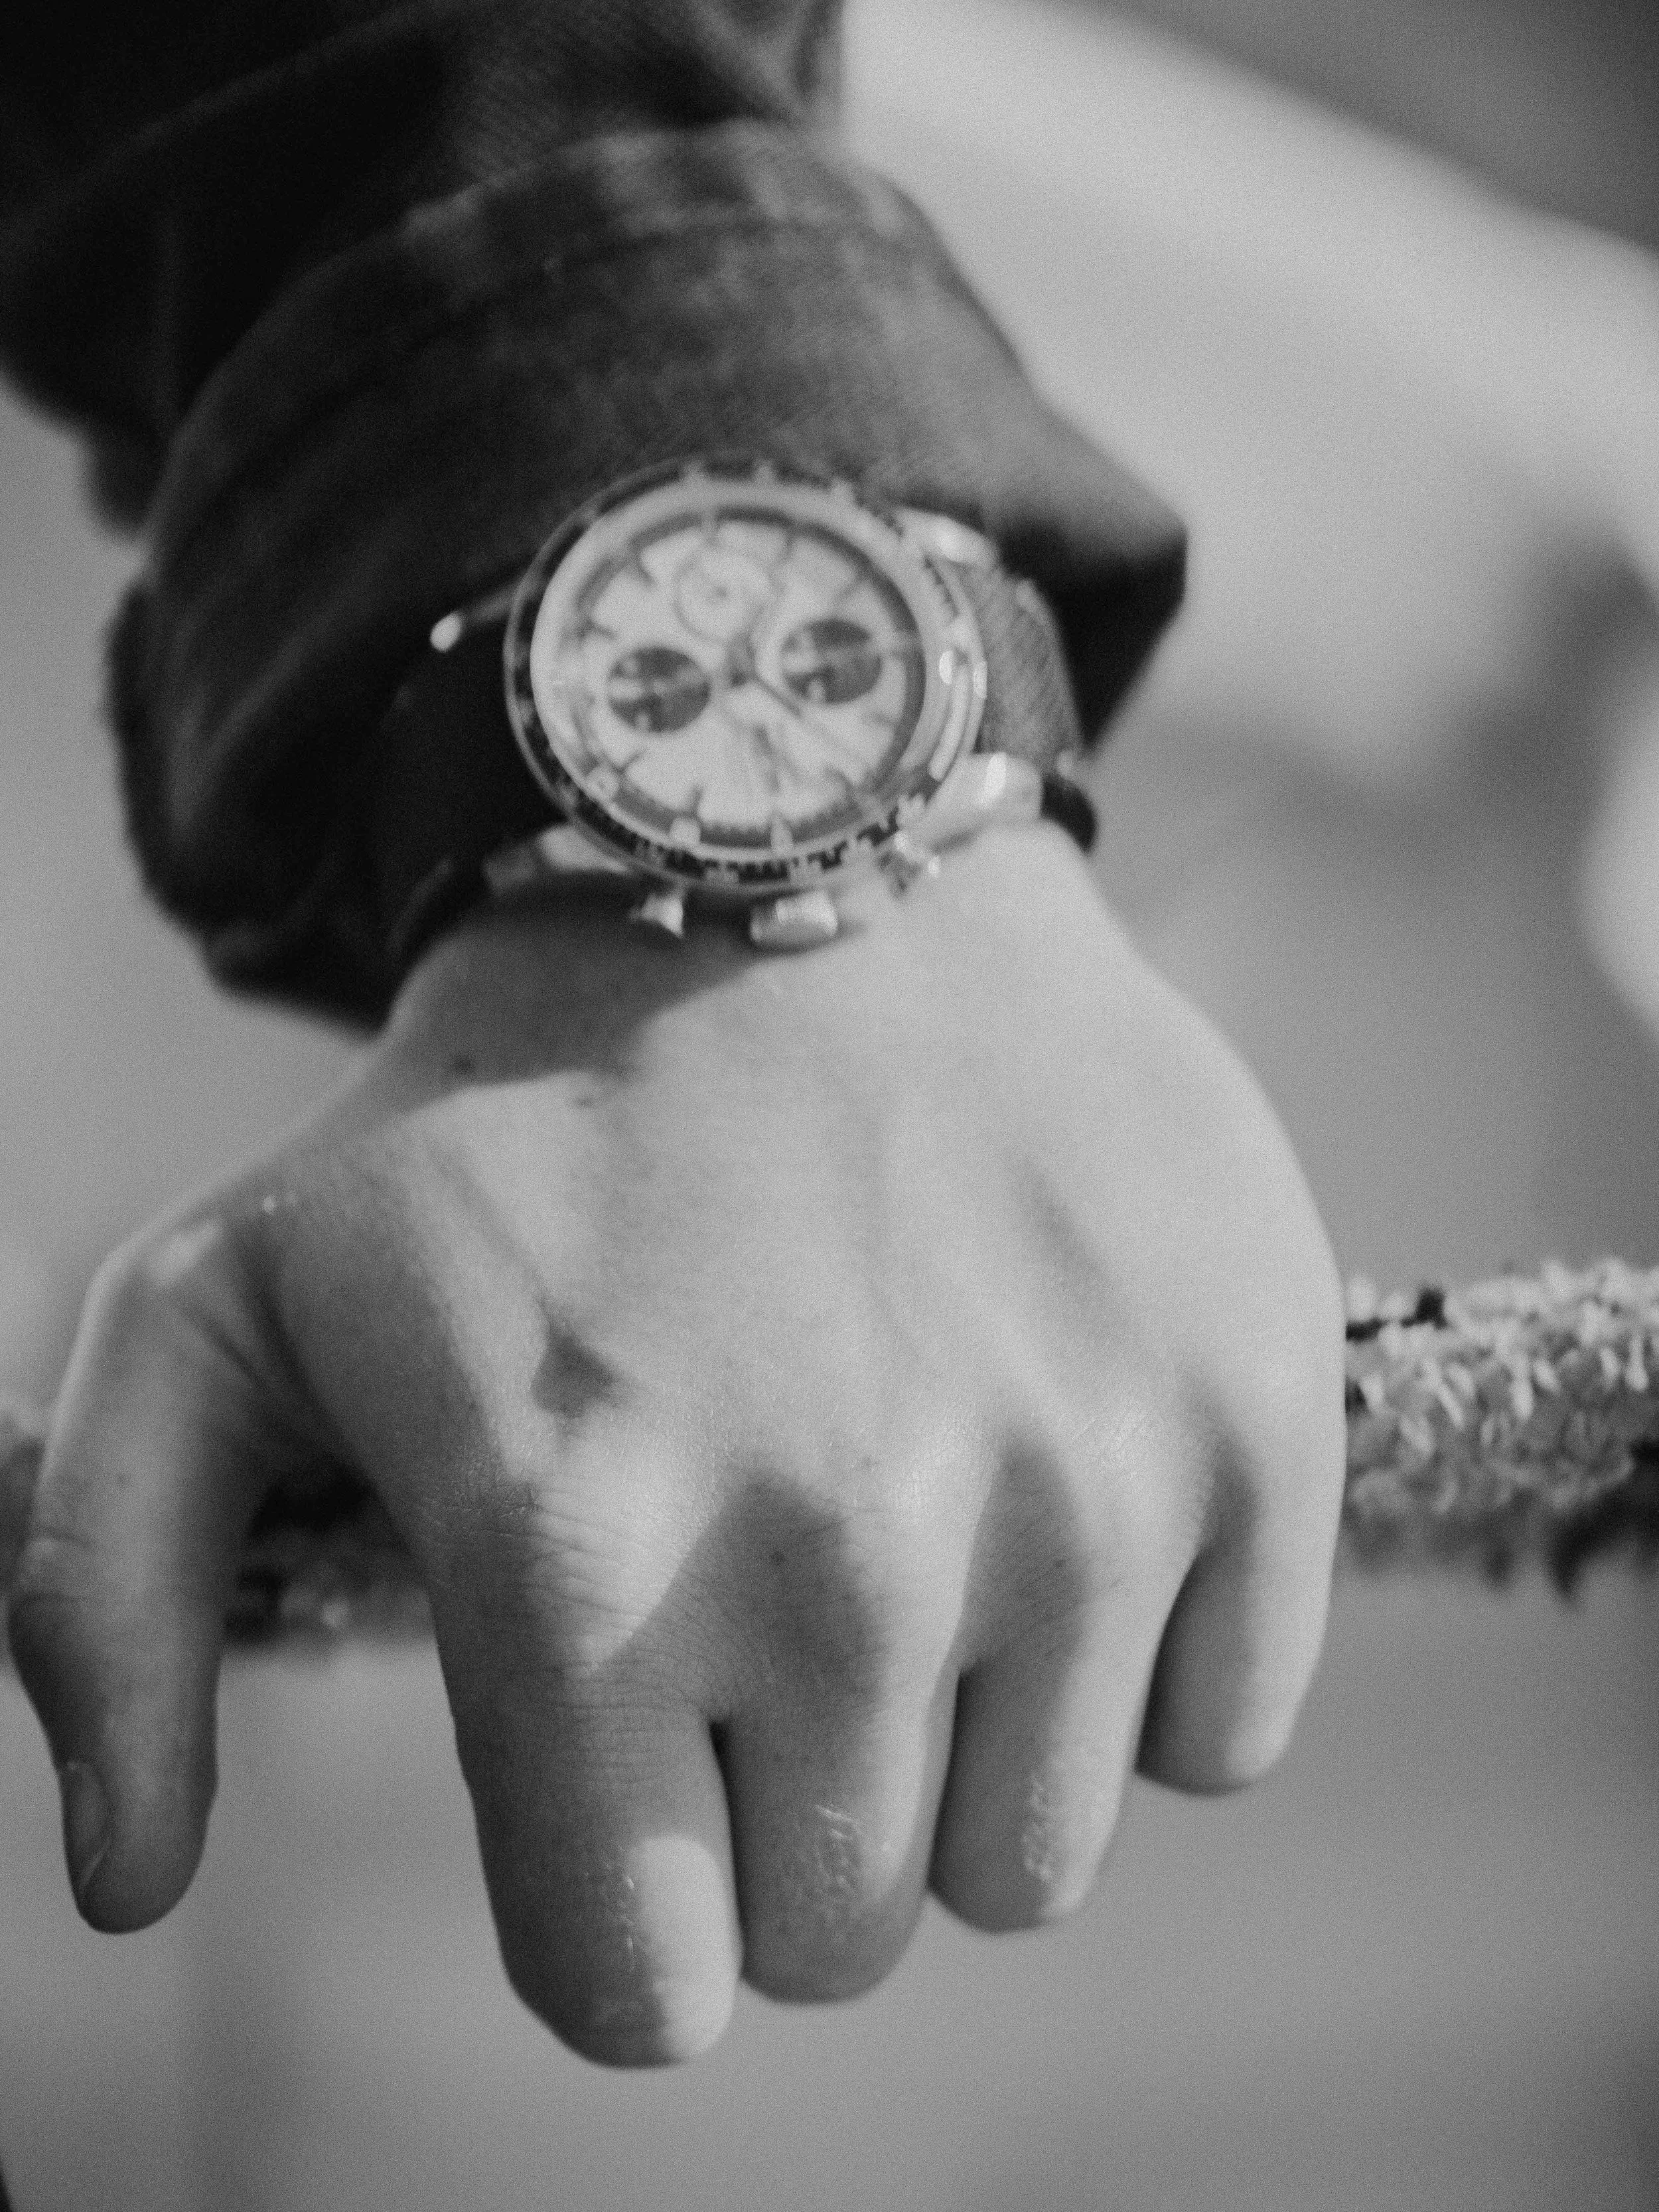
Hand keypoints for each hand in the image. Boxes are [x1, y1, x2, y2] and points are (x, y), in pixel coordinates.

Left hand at [7, 830, 1344, 2065]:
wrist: (794, 849)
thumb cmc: (504, 1115)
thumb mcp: (220, 1299)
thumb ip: (106, 1596)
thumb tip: (116, 1884)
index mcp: (574, 1552)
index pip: (637, 1989)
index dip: (623, 1903)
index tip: (632, 1762)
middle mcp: (844, 1546)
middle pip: (847, 1931)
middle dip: (788, 1806)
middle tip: (764, 1581)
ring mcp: (1080, 1485)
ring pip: (1034, 1859)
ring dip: (960, 1736)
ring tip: (902, 1505)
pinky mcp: (1252, 1419)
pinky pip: (1224, 1731)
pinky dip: (1141, 1652)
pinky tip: (1047, 1470)